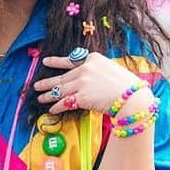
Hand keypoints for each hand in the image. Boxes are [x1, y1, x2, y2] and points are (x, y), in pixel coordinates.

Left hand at [34, 53, 150, 118]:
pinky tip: (51, 110)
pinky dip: (57, 107)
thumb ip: (98, 71)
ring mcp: (82, 82)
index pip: (70, 60)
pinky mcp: (82, 97)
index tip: (45, 62)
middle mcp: (85, 68)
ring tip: (40, 98)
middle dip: (48, 82)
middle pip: (63, 77)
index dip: (56, 61)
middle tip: (37, 85)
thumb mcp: (112, 69)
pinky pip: (65, 102)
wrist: (132, 97)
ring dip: (48, 95)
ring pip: (60, 90)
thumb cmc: (127, 86)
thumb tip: (90, 79)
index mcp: (93, 58)